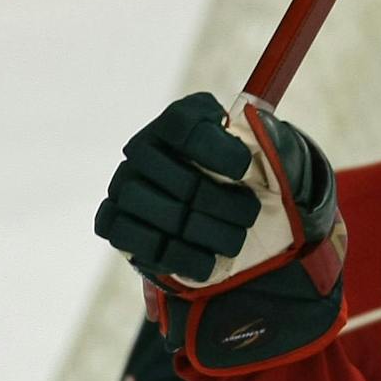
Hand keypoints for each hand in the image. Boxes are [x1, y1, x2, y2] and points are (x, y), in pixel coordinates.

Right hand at [94, 91, 345, 373]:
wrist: (216, 223)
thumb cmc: (244, 186)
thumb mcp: (262, 161)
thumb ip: (264, 140)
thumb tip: (258, 118)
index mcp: (177, 126)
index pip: (183, 126)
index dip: (217, 150)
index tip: (247, 168)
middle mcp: (143, 150)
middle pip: (180, 178)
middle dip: (223, 204)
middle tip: (251, 215)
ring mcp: (125, 186)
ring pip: (162, 211)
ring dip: (206, 233)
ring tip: (235, 242)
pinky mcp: (116, 221)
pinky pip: (137, 240)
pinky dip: (178, 256)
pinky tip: (209, 263)